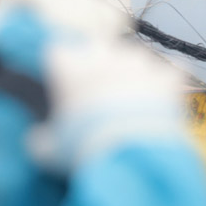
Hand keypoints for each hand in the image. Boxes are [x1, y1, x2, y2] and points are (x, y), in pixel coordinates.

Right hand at [0, 0, 188, 173]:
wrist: (135, 156)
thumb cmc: (86, 149)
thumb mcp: (50, 151)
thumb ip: (41, 139)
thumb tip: (38, 141)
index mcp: (66, 64)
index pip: (58, 54)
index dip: (64, 72)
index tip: (67, 91)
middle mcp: (102, 53)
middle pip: (97, 49)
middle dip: (99, 67)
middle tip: (102, 97)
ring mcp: (138, 61)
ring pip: (133, 59)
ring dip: (133, 75)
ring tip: (134, 104)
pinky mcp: (167, 75)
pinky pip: (168, 74)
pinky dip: (165, 86)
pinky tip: (162, 104)